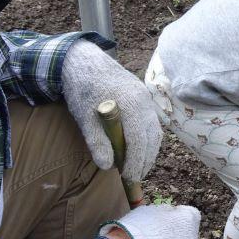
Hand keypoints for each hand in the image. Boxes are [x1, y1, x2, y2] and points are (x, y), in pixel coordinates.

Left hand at [62, 40, 162, 182]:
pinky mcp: (144, 97)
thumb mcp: (85, 118)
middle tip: (134, 177)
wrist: (84, 61)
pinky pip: (152, 122)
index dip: (136, 161)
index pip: (139, 139)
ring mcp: (146, 98)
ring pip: (155, 131)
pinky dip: (148, 139)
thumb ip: (96, 141)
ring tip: (138, 167)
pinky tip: (138, 149)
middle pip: (152, 137)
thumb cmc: (83, 89)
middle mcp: (145, 101)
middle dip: (145, 160)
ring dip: (149, 151)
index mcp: (131, 104)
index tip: (129, 177)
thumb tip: (107, 165)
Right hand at [101, 204, 201, 238]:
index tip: (165, 218)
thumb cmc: (141, 226)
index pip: (190, 214)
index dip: (176, 215)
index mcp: (189, 220)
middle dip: (175, 234)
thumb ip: (166, 211)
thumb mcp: (153, 209)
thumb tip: (170, 213)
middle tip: (157, 235)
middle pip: (186, 235)